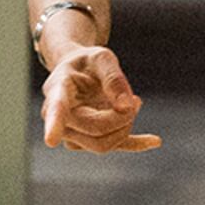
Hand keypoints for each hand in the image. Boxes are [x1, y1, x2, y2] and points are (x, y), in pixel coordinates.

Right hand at [42, 46, 160, 153]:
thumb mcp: (102, 57)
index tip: (50, 140)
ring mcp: (70, 133)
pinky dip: (135, 144)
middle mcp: (59, 117)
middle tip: (136, 99)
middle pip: (94, 129)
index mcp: (58, 89)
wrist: (79, 73)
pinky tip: (154, 140)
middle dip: (122, 117)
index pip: (57, 109)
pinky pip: (112, 148)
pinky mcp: (85, 141)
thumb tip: (125, 107)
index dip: (54, 124)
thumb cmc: (88, 63)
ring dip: (126, 126)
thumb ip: (113, 78)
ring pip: (103, 144)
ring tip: (134, 103)